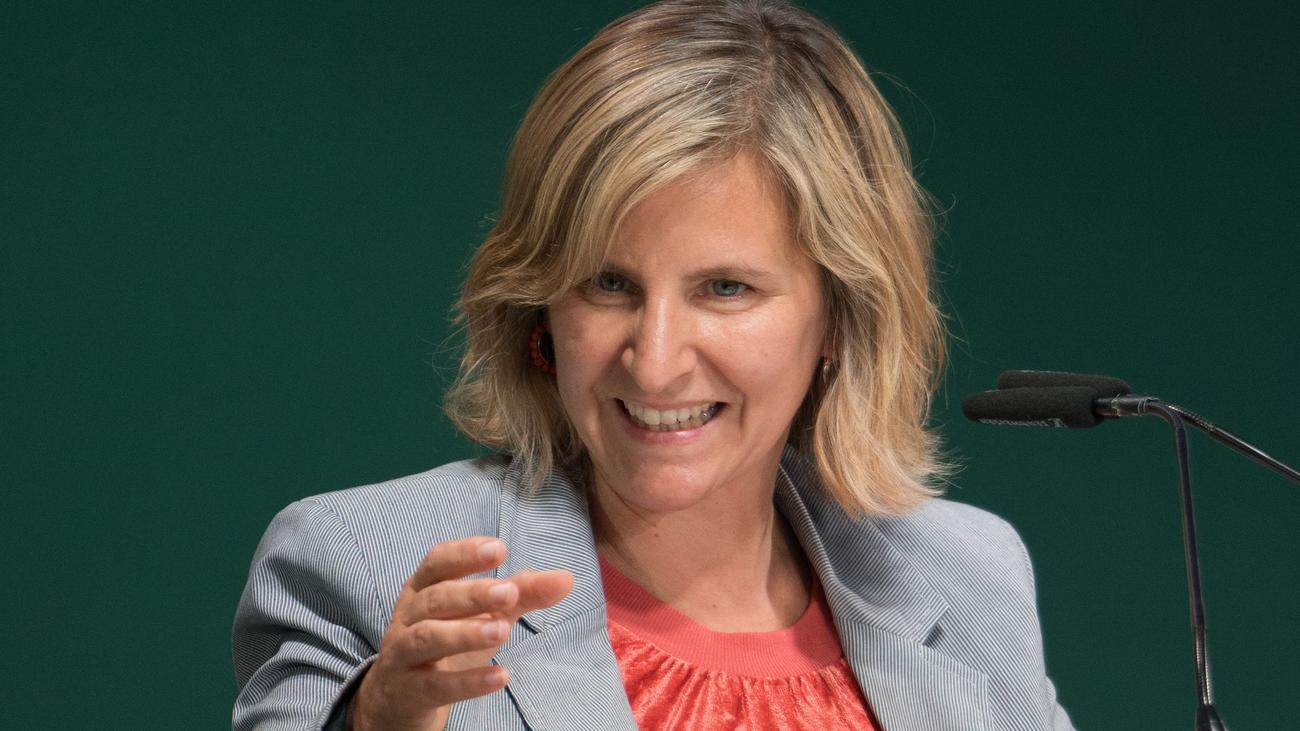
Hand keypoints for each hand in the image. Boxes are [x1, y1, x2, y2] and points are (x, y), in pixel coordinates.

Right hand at [349, 537, 573, 730]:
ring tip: (503, 631)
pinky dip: (467, 681)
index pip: (437, 562)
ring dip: (465, 633)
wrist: (400, 697)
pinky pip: (435, 685)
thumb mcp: (481, 614)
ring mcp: (403, 654)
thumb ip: (520, 594)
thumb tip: (566, 578)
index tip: (499, 549)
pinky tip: (500, 676)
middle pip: (436, 598)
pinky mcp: (410, 691)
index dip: (465, 553)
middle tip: (509, 592)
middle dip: (472, 593)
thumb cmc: (446, 643)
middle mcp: (408, 617)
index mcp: (423, 589)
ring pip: (428, 638)